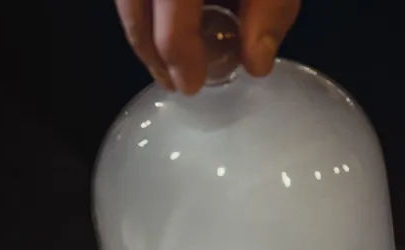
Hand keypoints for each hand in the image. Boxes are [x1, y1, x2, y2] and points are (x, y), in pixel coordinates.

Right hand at [115, 0, 300, 94]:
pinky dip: (145, 2)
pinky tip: (164, 15)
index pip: (170, 24)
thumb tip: (257, 64)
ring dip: (141, 26)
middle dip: (147, 49)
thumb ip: (271, 11)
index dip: (180, 59)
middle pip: (133, 9)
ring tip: (163, 55)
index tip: (192, 86)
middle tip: (167, 81)